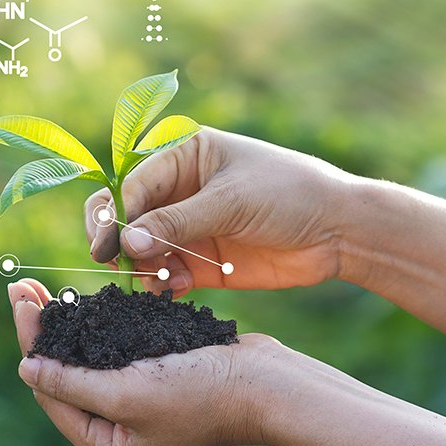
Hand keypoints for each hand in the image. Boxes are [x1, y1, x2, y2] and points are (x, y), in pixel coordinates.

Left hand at [7, 279, 280, 445]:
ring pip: (86, 361)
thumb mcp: (128, 393)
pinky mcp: (153, 380)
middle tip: (20, 287)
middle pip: (64, 376)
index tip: (17, 298)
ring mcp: (135, 407)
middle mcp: (116, 433)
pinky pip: (112, 353)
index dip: (31, 344)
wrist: (264, 382)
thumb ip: (73, 383)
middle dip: (43, 331)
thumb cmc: (200, 394)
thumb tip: (24, 370)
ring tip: (39, 290)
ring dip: (65, 325)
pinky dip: (95, 327)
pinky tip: (78, 301)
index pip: (51, 392)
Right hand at [85, 128, 357, 296]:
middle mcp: (179, 191)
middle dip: (118, 240)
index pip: (132, 184)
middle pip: (127, 216)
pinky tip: (173, 290)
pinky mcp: (201, 263)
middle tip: (117, 265)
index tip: (107, 244)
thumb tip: (127, 241)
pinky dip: (162, 285)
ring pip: (142, 250)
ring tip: (155, 281)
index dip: (114, 214)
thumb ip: (178, 221)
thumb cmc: (288, 194)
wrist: (338, 231)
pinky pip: (166, 275)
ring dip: (140, 267)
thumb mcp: (231, 201)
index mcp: (183, 156)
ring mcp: (188, 228)